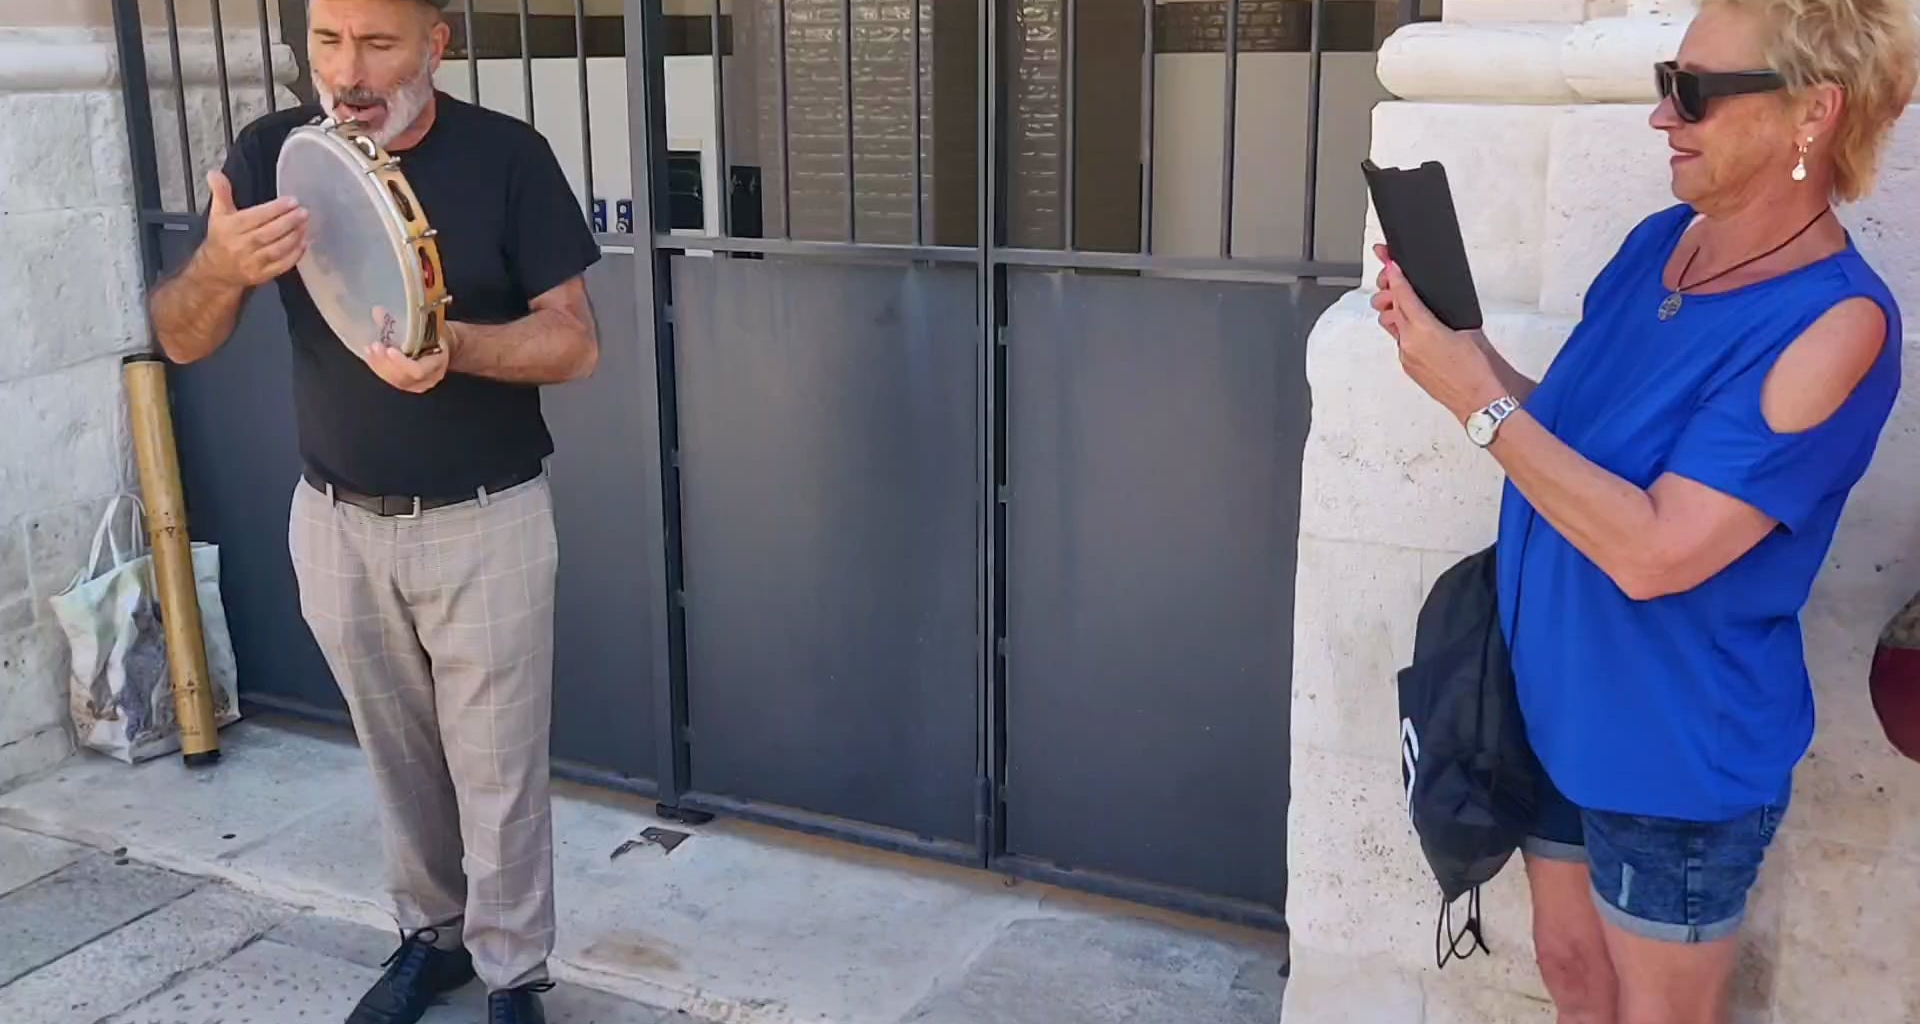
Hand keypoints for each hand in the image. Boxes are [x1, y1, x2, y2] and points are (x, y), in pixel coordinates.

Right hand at [198, 170, 307, 287]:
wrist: (216, 270)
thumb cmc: (221, 238)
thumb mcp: (218, 214)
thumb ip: (221, 192)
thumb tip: (214, 173)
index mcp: (230, 228)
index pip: (255, 217)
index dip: (274, 209)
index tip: (292, 201)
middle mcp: (241, 246)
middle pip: (267, 233)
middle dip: (288, 222)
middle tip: (303, 212)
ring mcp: (252, 262)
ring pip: (276, 250)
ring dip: (293, 237)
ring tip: (305, 224)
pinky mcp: (262, 275)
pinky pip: (280, 266)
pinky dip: (294, 256)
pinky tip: (304, 244)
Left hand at [361, 306, 450, 392]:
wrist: (442, 346)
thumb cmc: (436, 335)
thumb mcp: (425, 326)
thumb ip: (403, 320)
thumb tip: (378, 311)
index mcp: (437, 362)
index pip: (418, 370)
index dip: (402, 363)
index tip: (390, 350)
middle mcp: (428, 377)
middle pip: (403, 377)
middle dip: (385, 362)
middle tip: (375, 346)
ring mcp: (416, 384)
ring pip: (394, 380)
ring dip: (379, 365)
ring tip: (369, 350)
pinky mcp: (406, 383)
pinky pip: (390, 379)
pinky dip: (378, 367)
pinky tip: (370, 355)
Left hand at [1373, 244, 1504, 423]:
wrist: (1479, 400)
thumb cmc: (1479, 369)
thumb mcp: (1467, 330)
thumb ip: (1444, 315)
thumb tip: (1437, 307)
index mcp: (1424, 329)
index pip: (1403, 295)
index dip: (1395, 276)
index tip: (1390, 263)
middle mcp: (1409, 343)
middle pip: (1390, 309)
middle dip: (1390, 292)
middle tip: (1393, 279)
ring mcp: (1407, 357)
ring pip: (1392, 327)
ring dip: (1396, 313)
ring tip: (1405, 304)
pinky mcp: (1409, 368)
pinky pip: (1401, 343)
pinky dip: (1405, 332)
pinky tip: (1418, 330)